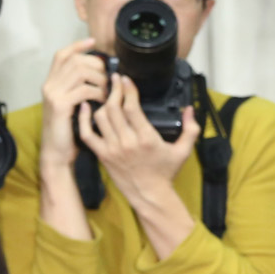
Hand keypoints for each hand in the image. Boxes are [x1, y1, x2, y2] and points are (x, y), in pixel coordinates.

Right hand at [38, 39, 107, 171]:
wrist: (57, 152)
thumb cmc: (70, 131)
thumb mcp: (75, 105)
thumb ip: (81, 89)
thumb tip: (102, 75)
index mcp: (52, 83)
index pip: (62, 55)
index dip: (78, 46)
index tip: (94, 41)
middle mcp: (50, 85)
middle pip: (74, 60)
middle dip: (96, 65)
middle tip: (108, 78)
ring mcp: (53, 94)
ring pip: (80, 72)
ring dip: (99, 79)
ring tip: (108, 91)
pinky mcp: (60, 105)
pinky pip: (83, 89)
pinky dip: (97, 92)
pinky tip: (103, 101)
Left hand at [78, 74, 197, 202]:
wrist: (149, 195)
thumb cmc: (166, 172)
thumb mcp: (183, 151)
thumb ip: (190, 130)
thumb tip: (190, 109)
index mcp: (146, 139)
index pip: (132, 108)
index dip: (127, 90)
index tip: (126, 79)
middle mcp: (127, 142)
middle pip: (114, 108)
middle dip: (114, 90)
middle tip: (115, 80)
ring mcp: (112, 149)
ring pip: (100, 117)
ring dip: (103, 103)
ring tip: (107, 95)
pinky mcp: (102, 155)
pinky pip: (87, 134)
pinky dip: (84, 119)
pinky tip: (86, 107)